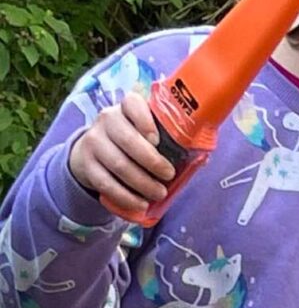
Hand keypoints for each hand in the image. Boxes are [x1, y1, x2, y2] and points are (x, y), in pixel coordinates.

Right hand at [65, 89, 174, 219]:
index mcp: (125, 109)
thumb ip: (167, 140)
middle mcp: (107, 120)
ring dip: (143, 183)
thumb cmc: (132, 144)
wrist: (92, 154)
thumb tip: (201, 159)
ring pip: (119, 164)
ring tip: (159, 193)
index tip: (157, 140)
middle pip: (128, 140)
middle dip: (152, 161)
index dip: (145, 120)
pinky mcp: (86, 164)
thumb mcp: (146, 135)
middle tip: (169, 175)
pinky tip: (140, 203)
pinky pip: (107, 183)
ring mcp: (93, 141)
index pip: (132, 103)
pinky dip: (126, 196)